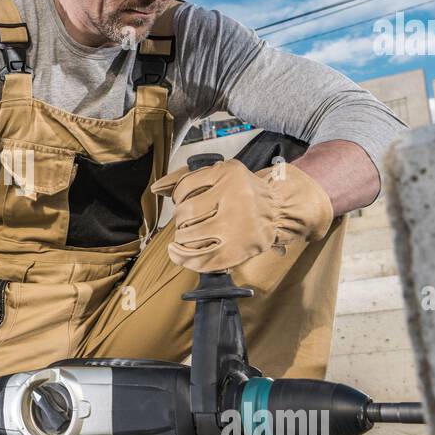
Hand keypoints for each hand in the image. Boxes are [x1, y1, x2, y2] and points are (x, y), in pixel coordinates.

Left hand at [149, 158, 333, 272]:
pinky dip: (185, 259)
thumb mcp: (219, 175)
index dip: (177, 198)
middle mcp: (236, 197)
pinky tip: (179, 253)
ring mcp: (239, 226)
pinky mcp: (240, 250)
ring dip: (180, 239)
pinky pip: (202, 260)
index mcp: (230, 174)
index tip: (183, 202)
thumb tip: (156, 188)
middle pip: (185, 213)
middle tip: (186, 222)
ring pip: (190, 237)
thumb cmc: (242, 192)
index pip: (184, 188)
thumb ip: (185, 178)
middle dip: (180, 220)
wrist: (279, 210)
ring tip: (184, 237)